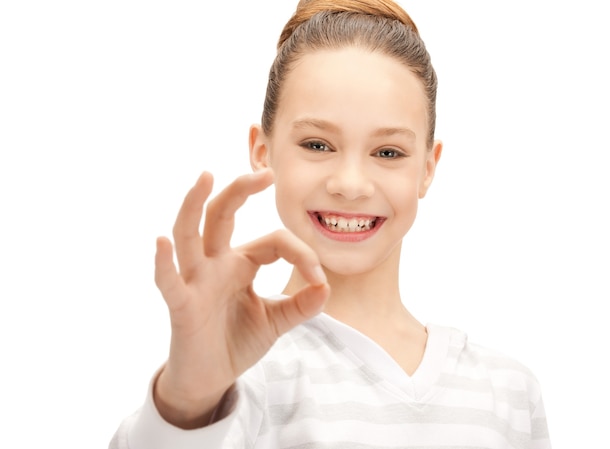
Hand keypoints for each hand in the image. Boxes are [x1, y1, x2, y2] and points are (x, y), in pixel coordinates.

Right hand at [152, 169, 328, 427]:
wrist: (211, 378)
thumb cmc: (237, 341)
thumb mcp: (275, 321)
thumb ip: (300, 305)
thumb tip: (325, 288)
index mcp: (241, 264)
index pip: (274, 242)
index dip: (301, 253)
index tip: (319, 278)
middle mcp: (216, 264)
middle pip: (222, 216)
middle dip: (241, 191)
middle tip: (265, 172)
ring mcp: (196, 281)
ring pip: (190, 235)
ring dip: (195, 205)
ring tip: (205, 177)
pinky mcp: (182, 305)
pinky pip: (169, 281)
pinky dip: (163, 262)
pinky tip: (162, 241)